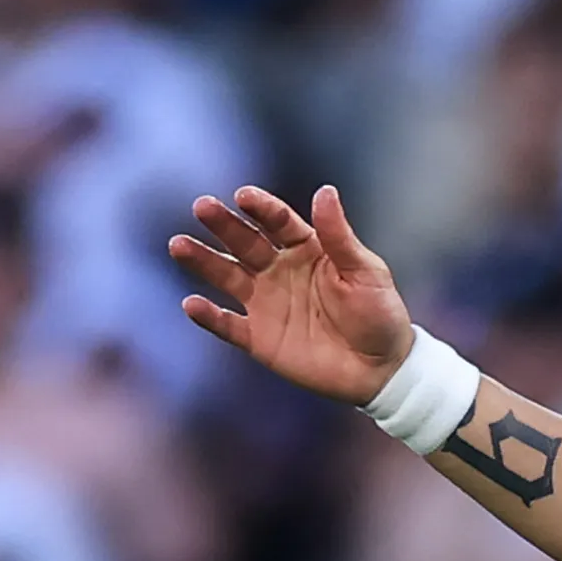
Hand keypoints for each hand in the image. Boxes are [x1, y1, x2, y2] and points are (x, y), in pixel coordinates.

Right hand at [168, 184, 413, 404]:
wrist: (382, 370)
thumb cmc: (380, 315)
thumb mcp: (366, 273)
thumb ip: (339, 237)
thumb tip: (325, 190)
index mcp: (307, 249)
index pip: (278, 222)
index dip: (261, 208)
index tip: (243, 196)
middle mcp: (279, 271)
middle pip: (245, 242)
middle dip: (224, 225)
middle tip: (202, 207)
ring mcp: (266, 303)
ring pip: (227, 276)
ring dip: (203, 261)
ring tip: (179, 245)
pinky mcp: (259, 338)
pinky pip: (228, 325)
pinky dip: (209, 316)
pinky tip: (191, 304)